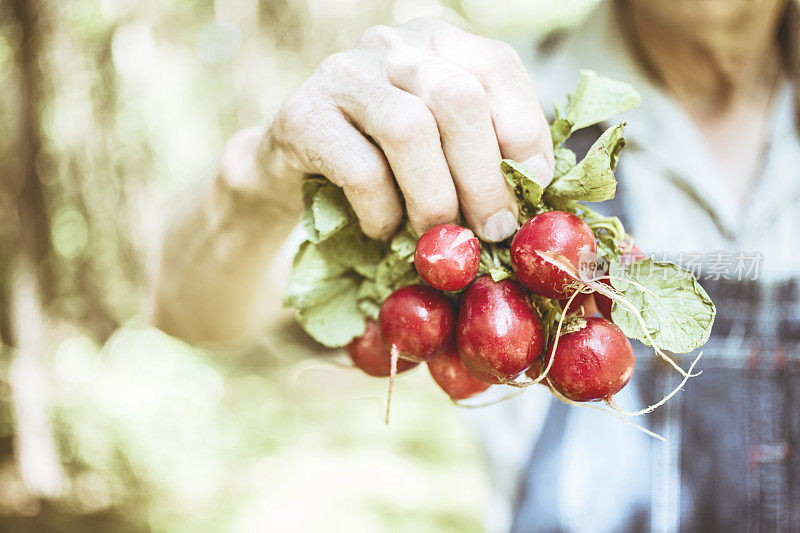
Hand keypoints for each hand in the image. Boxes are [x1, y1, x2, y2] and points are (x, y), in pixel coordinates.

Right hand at [271, 17, 553, 241]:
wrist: (295, 169)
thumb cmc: (386, 163)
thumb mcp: (444, 148)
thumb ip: (488, 156)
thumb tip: (538, 197)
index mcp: (439, 42)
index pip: (497, 68)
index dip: (524, 134)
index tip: (533, 190)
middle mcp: (392, 45)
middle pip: (457, 99)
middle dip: (484, 177)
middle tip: (493, 230)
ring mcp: (343, 74)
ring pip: (409, 129)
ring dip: (434, 199)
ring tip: (438, 237)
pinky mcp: (301, 115)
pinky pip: (360, 169)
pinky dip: (383, 212)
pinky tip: (384, 229)